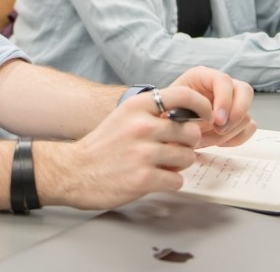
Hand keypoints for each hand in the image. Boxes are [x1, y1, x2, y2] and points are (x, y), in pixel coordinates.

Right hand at [36, 85, 210, 209]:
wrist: (73, 171)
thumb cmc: (103, 146)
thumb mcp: (124, 117)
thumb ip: (152, 113)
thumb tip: (188, 116)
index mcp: (137, 106)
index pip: (183, 95)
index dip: (202, 105)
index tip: (206, 115)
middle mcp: (142, 126)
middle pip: (191, 132)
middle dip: (188, 144)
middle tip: (174, 149)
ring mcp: (143, 153)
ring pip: (188, 158)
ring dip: (179, 165)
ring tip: (161, 165)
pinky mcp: (143, 179)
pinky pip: (177, 180)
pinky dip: (170, 182)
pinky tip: (154, 179)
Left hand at [169, 66, 255, 147]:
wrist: (167, 126)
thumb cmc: (167, 113)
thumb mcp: (169, 107)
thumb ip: (184, 111)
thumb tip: (203, 122)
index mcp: (203, 76)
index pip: (223, 80)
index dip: (224, 100)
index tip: (216, 120)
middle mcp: (221, 86)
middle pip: (245, 92)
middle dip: (235, 114)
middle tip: (219, 130)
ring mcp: (232, 103)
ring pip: (246, 115)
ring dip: (229, 132)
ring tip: (205, 140)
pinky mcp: (237, 119)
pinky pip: (248, 128)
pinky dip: (235, 138)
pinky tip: (216, 141)